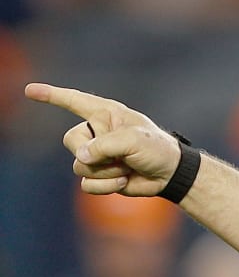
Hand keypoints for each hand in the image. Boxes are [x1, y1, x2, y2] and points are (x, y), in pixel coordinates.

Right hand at [24, 83, 181, 196]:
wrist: (170, 175)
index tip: (30, 90)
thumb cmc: (157, 149)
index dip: (51, 95)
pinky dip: (106, 186)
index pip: (74, 101)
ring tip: (127, 167)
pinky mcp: (100, 176)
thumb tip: (80, 158)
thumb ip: (104, 145)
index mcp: (106, 114)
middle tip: (121, 155)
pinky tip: (124, 181)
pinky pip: (87, 184)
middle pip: (71, 141)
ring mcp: (97, 155)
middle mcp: (97, 132)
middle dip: (95, 152)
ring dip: (106, 171)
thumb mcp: (133, 141)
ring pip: (79, 165)